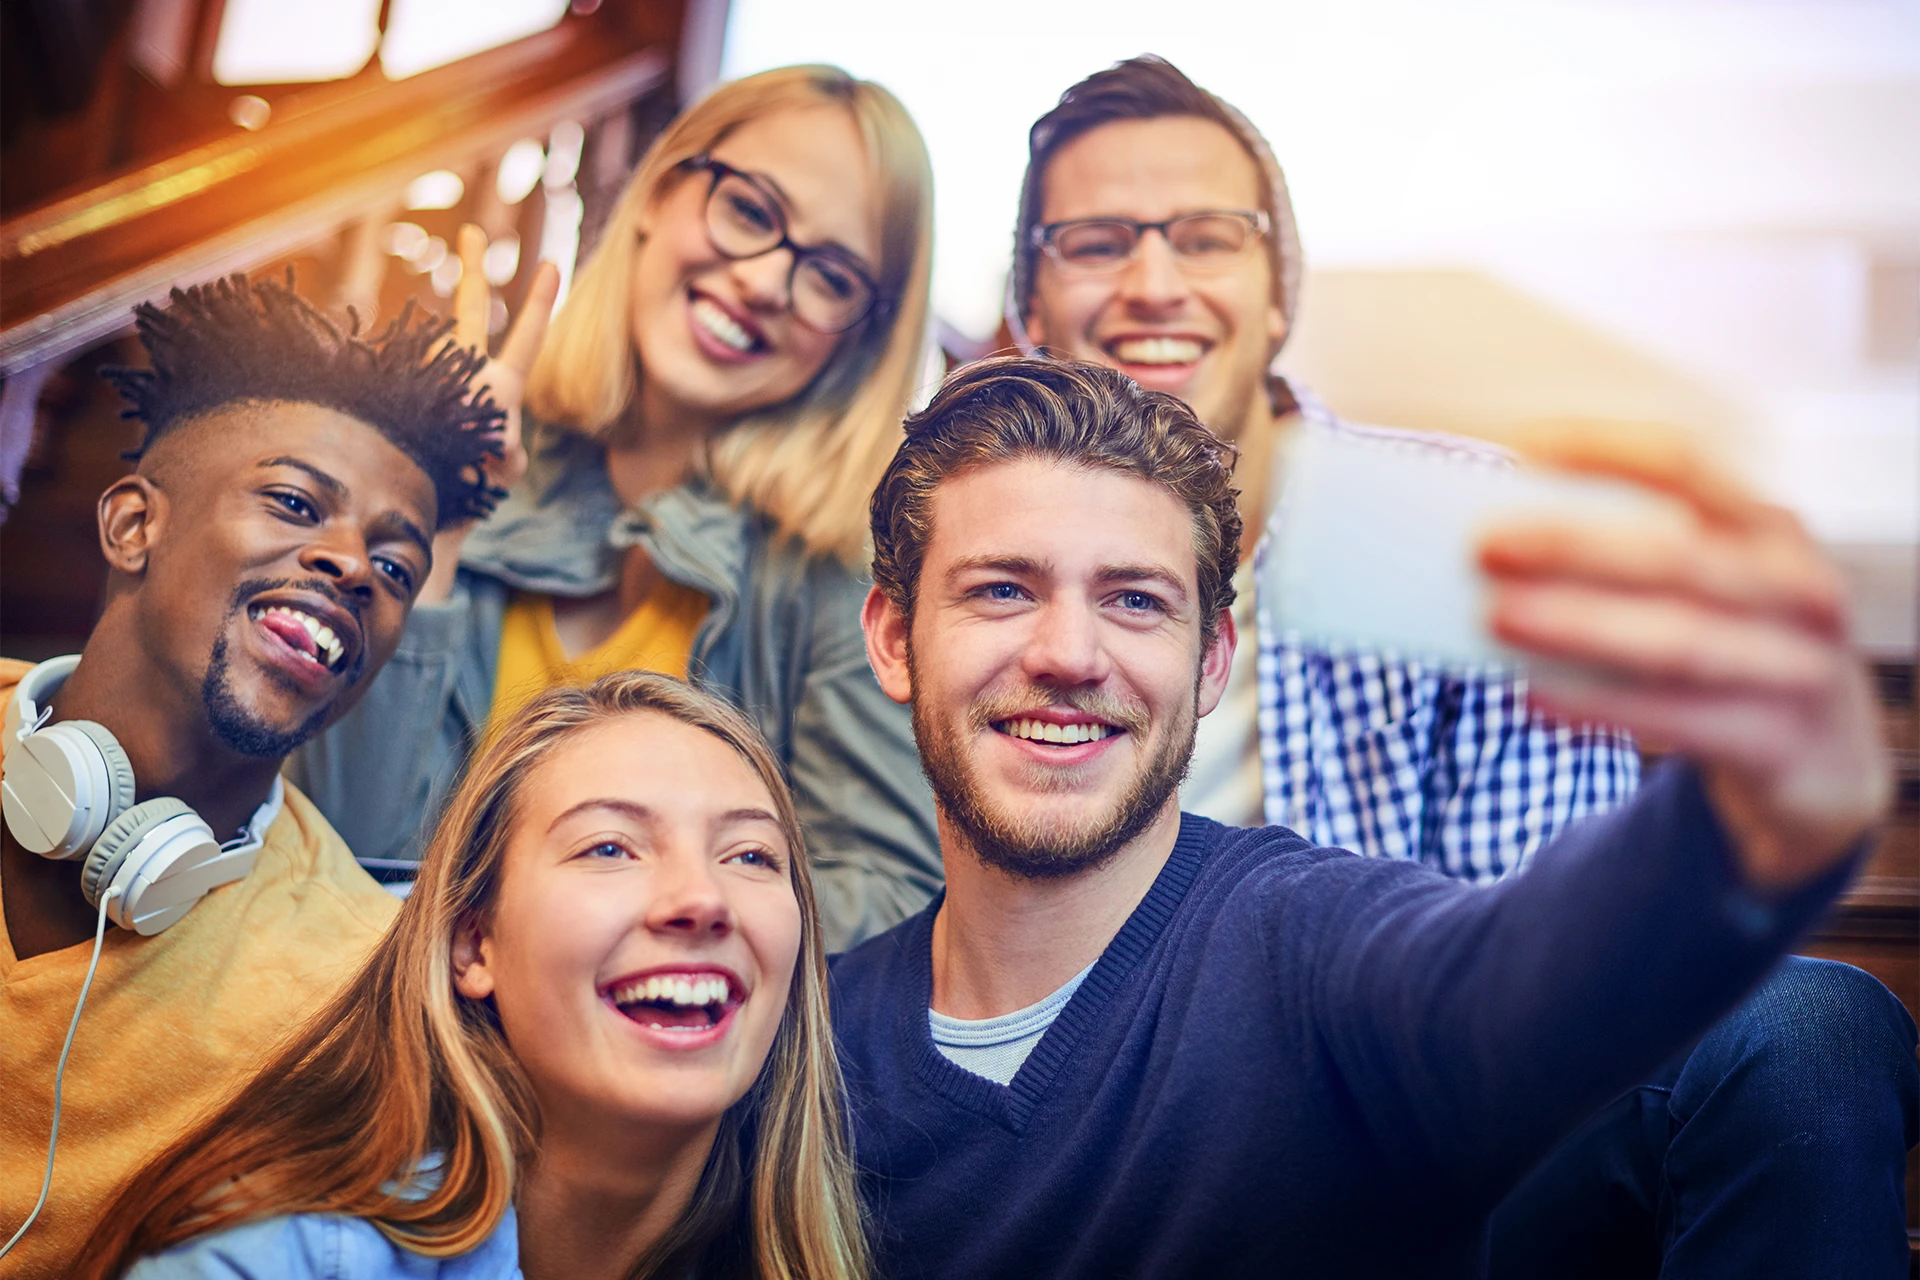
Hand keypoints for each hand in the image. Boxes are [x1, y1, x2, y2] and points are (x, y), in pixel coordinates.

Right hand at [417, 225, 559, 603]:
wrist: (430, 512)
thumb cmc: (471, 487)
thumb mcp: (502, 468)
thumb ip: (507, 450)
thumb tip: (504, 442)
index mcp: (499, 390)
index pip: (524, 340)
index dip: (539, 304)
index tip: (553, 263)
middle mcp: (469, 380)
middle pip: (471, 318)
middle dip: (472, 273)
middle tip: (473, 231)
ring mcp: (440, 386)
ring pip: (441, 371)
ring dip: (452, 416)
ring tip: (450, 438)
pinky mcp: (413, 399)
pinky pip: (421, 403)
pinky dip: (431, 435)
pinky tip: (435, 452)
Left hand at [1477, 420, 1891, 892]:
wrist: (1828, 759)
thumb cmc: (1735, 650)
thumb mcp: (1714, 592)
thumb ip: (1636, 560)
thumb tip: (1500, 544)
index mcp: (1768, 528)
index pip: (1685, 467)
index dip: (1605, 451)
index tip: (1520, 448)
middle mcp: (1796, 586)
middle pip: (1676, 555)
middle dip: (1574, 548)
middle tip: (1485, 544)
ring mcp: (1798, 666)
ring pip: (1677, 641)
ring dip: (1578, 627)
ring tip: (1495, 618)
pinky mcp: (1779, 741)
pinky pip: (1678, 719)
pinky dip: (1600, 705)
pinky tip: (1532, 695)